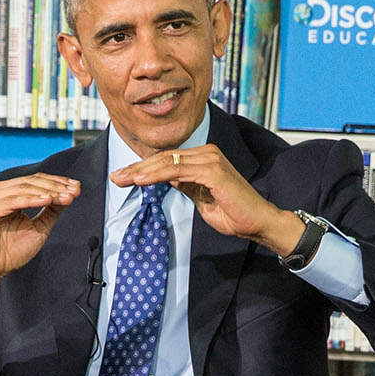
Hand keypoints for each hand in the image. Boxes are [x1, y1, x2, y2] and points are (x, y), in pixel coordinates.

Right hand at [0, 172, 84, 328]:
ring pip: (23, 189)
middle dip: (56, 187)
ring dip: (47, 192)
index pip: (35, 181)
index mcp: (7, 193)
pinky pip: (13, 202)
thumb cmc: (10, 252)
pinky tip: (47, 200)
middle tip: (74, 191)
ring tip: (65, 197)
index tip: (77, 188)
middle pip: (31, 182)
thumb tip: (68, 195)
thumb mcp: (38, 228)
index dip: (57, 182)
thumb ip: (51, 211)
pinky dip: (31, 200)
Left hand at [110, 144, 301, 255]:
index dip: (143, 168)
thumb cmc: (234, 212)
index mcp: (203, 158)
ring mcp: (210, 160)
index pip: (167, 160)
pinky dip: (158, 175)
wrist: (258, 222)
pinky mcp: (213, 171)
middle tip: (116, 177)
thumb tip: (167, 178)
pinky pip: (179, 171)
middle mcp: (207, 153)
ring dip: (142, 171)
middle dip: (137, 168)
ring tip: (123, 179)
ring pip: (168, 162)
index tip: (123, 177)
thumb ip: (185, 185)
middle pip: (164, 158)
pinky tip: (141, 181)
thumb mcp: (201, 197)